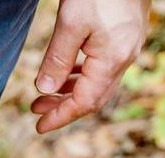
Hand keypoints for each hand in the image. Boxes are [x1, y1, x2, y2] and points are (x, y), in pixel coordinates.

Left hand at [32, 0, 148, 133]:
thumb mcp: (70, 23)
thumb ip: (57, 59)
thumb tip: (44, 90)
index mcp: (113, 59)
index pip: (85, 102)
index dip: (61, 117)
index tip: (39, 127)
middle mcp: (125, 57)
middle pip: (94, 97)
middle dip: (64, 107)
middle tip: (36, 110)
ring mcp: (128, 46)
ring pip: (99, 82)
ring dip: (71, 91)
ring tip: (45, 94)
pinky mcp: (126, 36)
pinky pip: (103, 67)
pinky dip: (83, 76)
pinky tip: (67, 73)